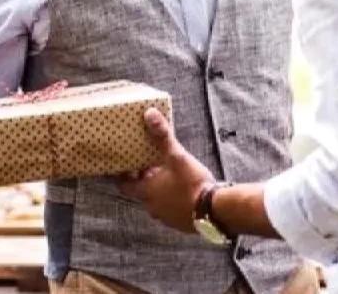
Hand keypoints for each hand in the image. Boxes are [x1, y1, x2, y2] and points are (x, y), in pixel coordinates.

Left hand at [119, 108, 214, 233]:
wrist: (214, 211)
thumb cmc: (191, 183)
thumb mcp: (177, 156)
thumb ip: (162, 136)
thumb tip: (149, 113)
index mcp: (146, 192)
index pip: (124, 185)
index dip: (123, 175)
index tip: (125, 165)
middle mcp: (152, 207)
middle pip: (141, 191)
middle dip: (144, 178)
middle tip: (149, 163)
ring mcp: (165, 217)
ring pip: (156, 200)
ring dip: (159, 189)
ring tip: (167, 174)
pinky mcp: (179, 223)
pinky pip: (170, 209)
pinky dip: (171, 199)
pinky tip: (182, 190)